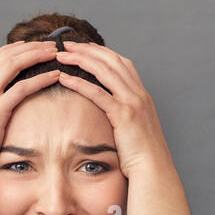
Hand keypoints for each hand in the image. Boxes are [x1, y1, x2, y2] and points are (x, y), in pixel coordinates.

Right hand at [0, 40, 63, 182]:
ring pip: (13, 65)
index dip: (9, 49)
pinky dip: (40, 78)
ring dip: (36, 55)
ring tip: (55, 52)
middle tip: (49, 44)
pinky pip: (22, 88)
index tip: (26, 44)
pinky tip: (55, 76)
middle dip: (28, 46)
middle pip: (4, 56)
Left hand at [51, 41, 173, 177]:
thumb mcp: (135, 130)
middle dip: (87, 49)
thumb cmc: (142, 156)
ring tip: (60, 55)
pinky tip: (63, 78)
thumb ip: (125, 116)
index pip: (121, 62)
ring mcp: (133, 102)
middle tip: (65, 43)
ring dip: (80, 59)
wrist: (154, 170)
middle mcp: (139, 94)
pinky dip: (79, 82)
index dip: (100, 51)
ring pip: (104, 70)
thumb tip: (110, 114)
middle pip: (111, 60)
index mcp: (142, 95)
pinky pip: (97, 92)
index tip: (82, 46)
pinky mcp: (124, 115)